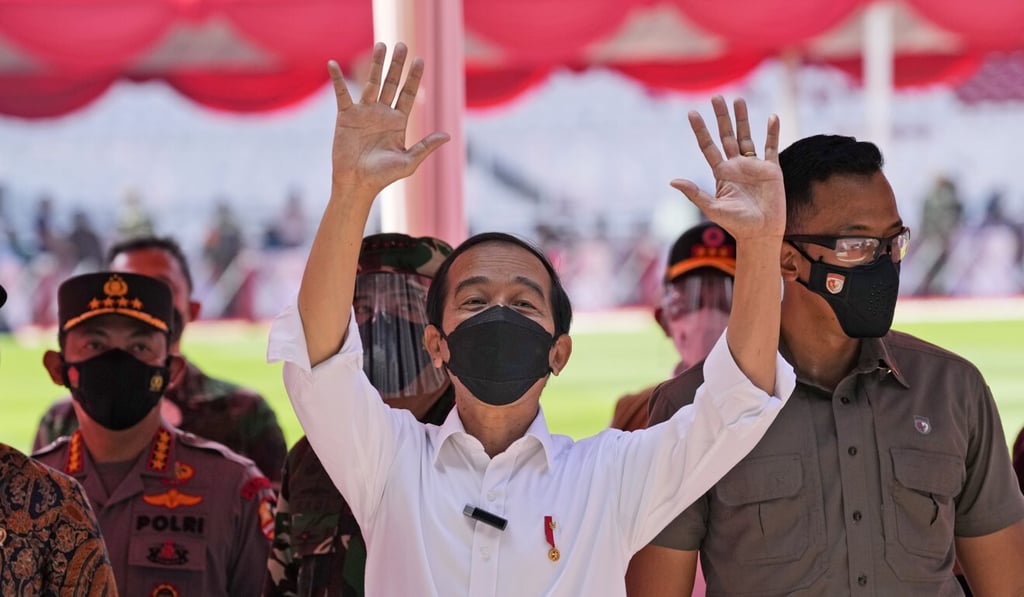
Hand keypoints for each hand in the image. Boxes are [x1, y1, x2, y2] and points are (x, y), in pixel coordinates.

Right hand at [328, 42, 449, 196]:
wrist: (357, 184)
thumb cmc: (383, 177)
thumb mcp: (408, 162)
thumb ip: (426, 146)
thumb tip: (447, 134)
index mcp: (398, 122)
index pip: (408, 94)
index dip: (414, 78)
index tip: (420, 60)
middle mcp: (382, 114)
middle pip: (391, 83)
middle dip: (397, 65)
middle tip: (402, 45)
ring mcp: (364, 113)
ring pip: (370, 83)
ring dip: (375, 65)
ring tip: (381, 45)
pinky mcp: (346, 116)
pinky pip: (342, 94)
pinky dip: (337, 79)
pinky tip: (332, 64)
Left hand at [671, 97, 784, 240]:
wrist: (760, 234)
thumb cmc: (735, 224)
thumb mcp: (712, 208)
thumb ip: (694, 193)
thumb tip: (672, 181)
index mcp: (721, 173)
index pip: (708, 147)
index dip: (700, 131)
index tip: (692, 113)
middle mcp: (736, 166)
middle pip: (727, 136)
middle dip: (721, 118)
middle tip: (716, 97)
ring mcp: (754, 166)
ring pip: (747, 137)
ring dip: (743, 119)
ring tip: (738, 100)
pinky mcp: (772, 170)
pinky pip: (772, 146)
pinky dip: (772, 132)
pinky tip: (772, 117)